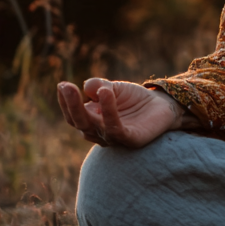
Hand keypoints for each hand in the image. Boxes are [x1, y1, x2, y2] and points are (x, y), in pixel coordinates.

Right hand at [57, 78, 185, 148]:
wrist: (162, 106)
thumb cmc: (134, 99)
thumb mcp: (114, 88)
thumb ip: (100, 86)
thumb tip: (86, 86)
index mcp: (91, 121)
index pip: (73, 115)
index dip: (66, 102)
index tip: (62, 85)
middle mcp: (98, 133)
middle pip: (79, 122)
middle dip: (71, 104)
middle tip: (66, 87)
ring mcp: (113, 139)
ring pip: (95, 126)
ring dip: (89, 108)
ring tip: (91, 88)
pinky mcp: (130, 140)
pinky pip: (115, 128)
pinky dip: (109, 111)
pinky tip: (106, 94)